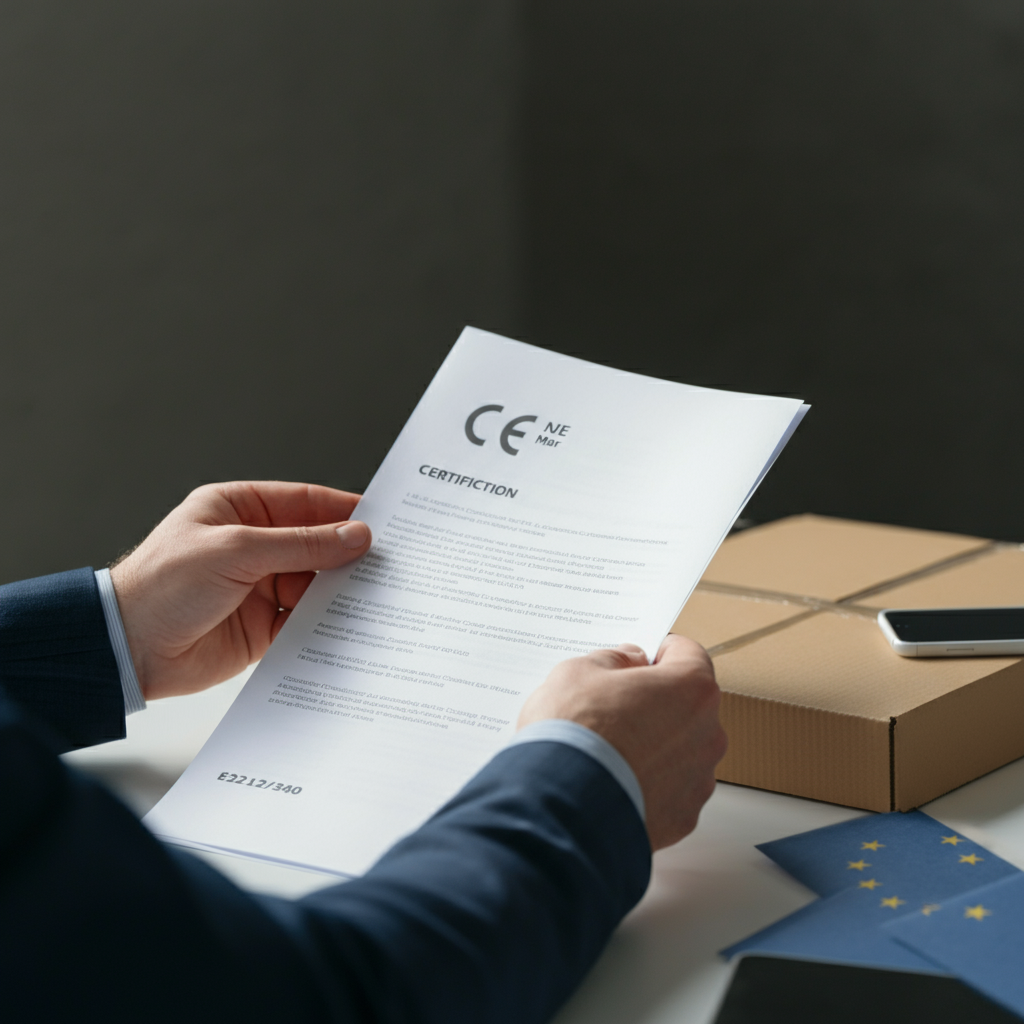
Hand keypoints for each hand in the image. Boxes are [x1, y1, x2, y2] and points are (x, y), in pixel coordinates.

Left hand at [110, 481, 371, 700]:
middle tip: (388, 561)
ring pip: (315, 584)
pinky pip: (306, 620)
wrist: (128, 650)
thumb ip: (301, 545)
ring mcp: (259, 586)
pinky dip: (326, 623)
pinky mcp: (263, 625)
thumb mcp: (236, 551)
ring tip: (375, 594)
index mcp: (239, 511)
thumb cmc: (162, 586)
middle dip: (348, 554)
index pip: (304, 503)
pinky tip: (347, 624)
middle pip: (316, 545)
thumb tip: (354, 536)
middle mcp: (252, 547)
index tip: (381, 520)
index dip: (342, 511)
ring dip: (341, 591)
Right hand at [517, 634, 726, 849]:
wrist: (561, 806)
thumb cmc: (575, 735)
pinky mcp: (683, 818)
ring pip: (681, 751)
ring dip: (655, 746)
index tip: (639, 660)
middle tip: (613, 709)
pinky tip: (613, 783)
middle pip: (687, 706)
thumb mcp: (579, 672)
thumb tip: (628, 661)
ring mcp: (698, 780)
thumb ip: (613, 659)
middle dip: (656, 703)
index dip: (660, 652)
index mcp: (690, 688)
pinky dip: (648, 785)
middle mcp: (707, 734)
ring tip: (608, 753)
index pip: (689, 654)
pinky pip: (670, 791)